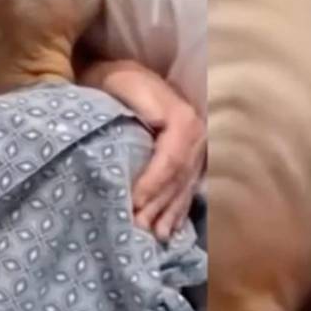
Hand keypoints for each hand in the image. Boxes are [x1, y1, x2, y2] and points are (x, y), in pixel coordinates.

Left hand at [79, 59, 204, 239]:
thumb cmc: (114, 81)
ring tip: (153, 237)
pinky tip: (168, 230)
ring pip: (183, 187)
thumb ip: (142, 105)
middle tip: (137, 229)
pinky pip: (186, 188)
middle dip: (158, 205)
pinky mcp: (189, 159)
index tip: (133, 203)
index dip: (153, 184)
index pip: (170, 160)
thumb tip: (157, 126)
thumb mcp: (122, 85)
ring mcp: (196, 149)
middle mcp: (197, 135)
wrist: (119, 73)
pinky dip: (176, 211)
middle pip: (178, 178)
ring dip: (167, 214)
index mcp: (183, 119)